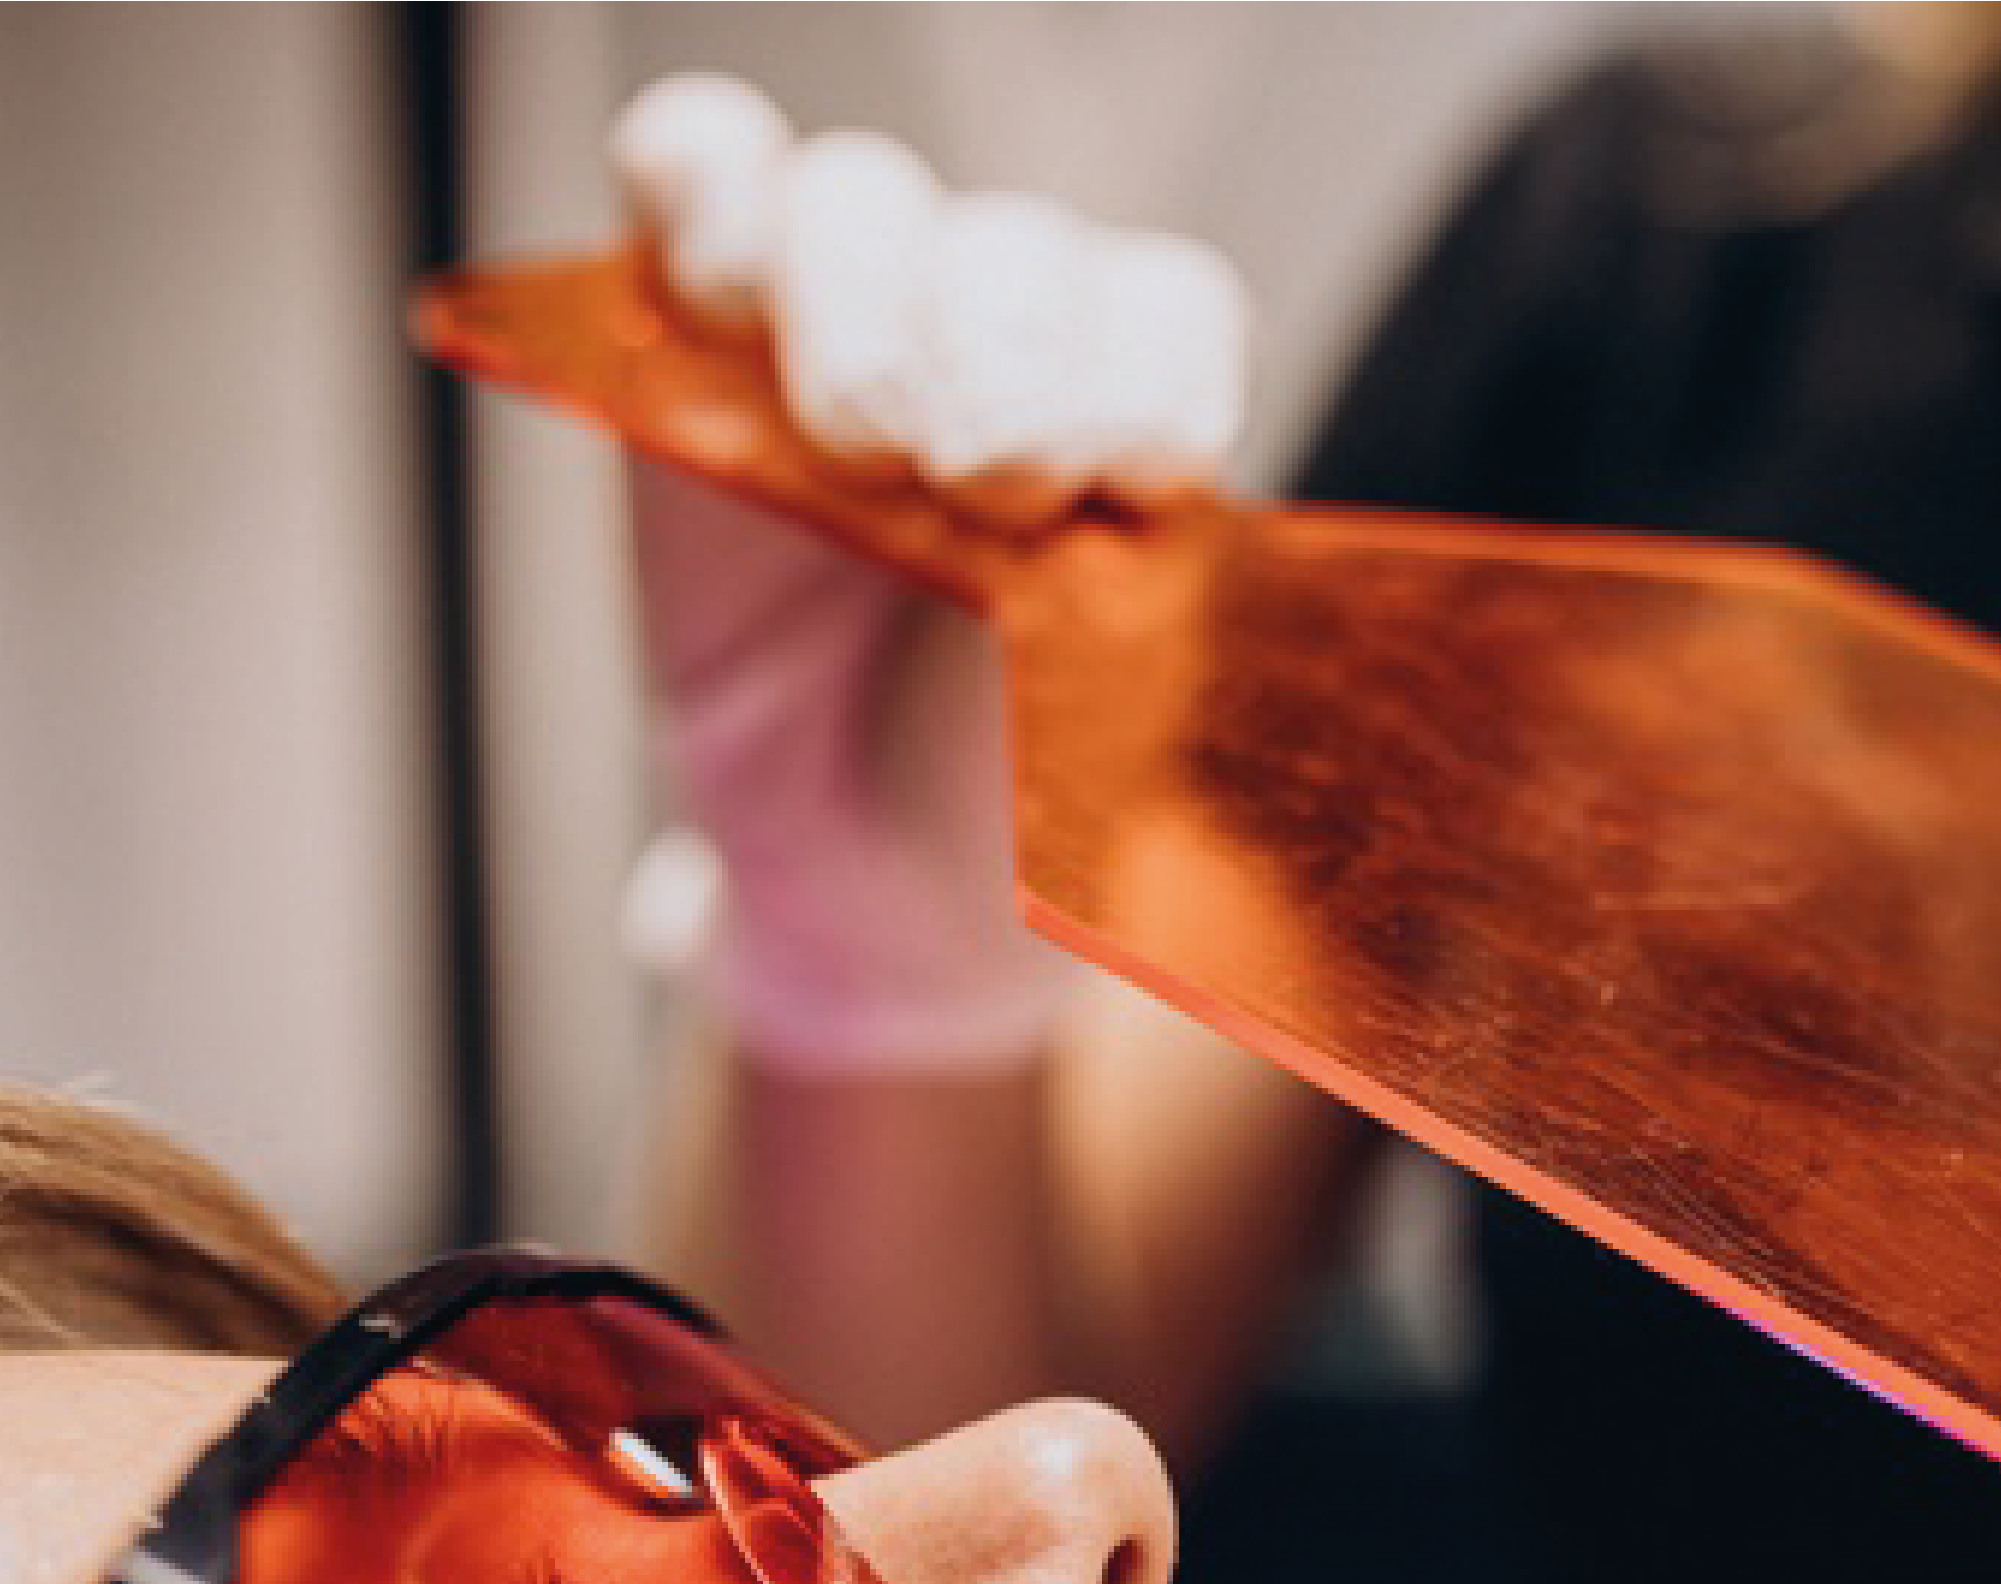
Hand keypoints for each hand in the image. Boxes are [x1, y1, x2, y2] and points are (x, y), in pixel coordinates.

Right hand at [606, 73, 1248, 1073]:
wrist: (877, 878)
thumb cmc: (1030, 800)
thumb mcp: (1136, 744)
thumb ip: (1169, 652)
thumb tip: (1192, 611)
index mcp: (1139, 408)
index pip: (1167, 312)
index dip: (1150, 383)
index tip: (1139, 497)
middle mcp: (1004, 336)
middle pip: (1018, 252)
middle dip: (1009, 367)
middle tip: (992, 493)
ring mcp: (849, 305)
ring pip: (863, 199)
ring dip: (866, 311)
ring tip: (860, 447)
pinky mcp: (688, 308)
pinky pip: (698, 168)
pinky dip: (707, 195)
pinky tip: (714, 303)